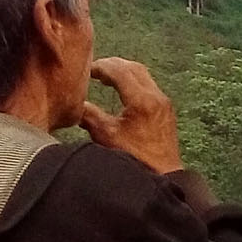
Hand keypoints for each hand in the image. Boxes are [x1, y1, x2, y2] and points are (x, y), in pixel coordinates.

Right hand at [78, 57, 186, 174]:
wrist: (164, 176)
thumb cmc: (135, 159)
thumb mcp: (105, 136)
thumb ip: (89, 115)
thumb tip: (74, 103)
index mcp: (142, 100)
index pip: (120, 71)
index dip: (101, 67)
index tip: (86, 70)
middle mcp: (156, 96)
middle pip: (133, 68)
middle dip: (112, 65)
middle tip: (94, 70)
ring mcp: (164, 102)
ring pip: (143, 75)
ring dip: (123, 72)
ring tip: (104, 77)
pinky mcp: (166, 110)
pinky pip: (149, 85)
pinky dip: (133, 81)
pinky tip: (121, 91)